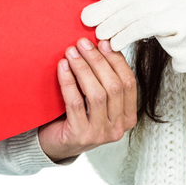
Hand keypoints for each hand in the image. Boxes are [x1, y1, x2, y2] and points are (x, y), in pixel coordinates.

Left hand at [37, 38, 137, 161]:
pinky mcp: (80, 135)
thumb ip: (103, 79)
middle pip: (114, 87)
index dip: (117, 60)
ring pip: (97, 94)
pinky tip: (62, 67)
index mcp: (127, 117)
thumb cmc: (76, 115)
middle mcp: (118, 128)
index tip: (103, 42)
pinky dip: (69, 81)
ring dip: (83, 68)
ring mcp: (100, 134)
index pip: (129, 83)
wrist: (56, 143)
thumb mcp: (96, 99)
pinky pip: (75, 103)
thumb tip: (102, 43)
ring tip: (71, 52)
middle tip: (83, 44)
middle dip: (98, 61)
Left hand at [81, 0, 185, 72]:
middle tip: (87, 17)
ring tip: (99, 33)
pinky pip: (146, 25)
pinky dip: (127, 34)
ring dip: (114, 22)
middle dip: (107, 6)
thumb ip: (136, 5)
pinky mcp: (182, 20)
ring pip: (138, 10)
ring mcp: (181, 2)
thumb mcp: (156, 13)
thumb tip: (100, 4)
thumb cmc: (175, 33)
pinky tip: (115, 43)